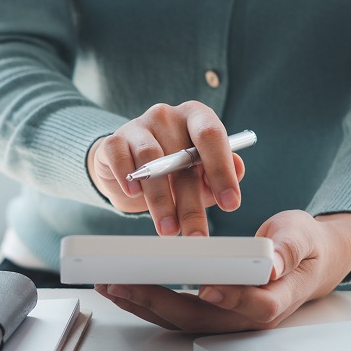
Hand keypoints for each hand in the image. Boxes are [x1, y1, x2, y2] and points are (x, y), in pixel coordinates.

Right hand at [87, 101, 244, 236]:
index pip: (212, 136)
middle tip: (197, 235)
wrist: (129, 166)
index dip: (222, 170)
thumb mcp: (201, 171)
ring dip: (161, 201)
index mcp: (196, 117)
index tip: (230, 204)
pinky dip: (128, 177)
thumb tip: (236, 172)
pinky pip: (120, 157)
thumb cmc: (174, 168)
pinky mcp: (113, 140)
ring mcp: (139, 125)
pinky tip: (134, 195)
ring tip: (168, 229)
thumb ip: (222, 171)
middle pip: (182, 158)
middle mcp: (168, 115)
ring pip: (151, 161)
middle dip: (191, 204)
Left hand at [95, 210, 350, 332]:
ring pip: (181, 319)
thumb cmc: (303, 245)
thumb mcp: (302, 236)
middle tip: (123, 283)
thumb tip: (273, 263)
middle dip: (158, 302)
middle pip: (201, 318)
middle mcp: (246, 317)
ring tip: (109, 284)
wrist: (304, 260)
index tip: (204, 288)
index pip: (253, 306)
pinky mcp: (209, 312)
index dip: (229, 300)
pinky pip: (174, 311)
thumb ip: (288, 249)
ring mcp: (226, 318)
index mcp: (275, 298)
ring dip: (142, 304)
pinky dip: (146, 300)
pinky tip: (122, 286)